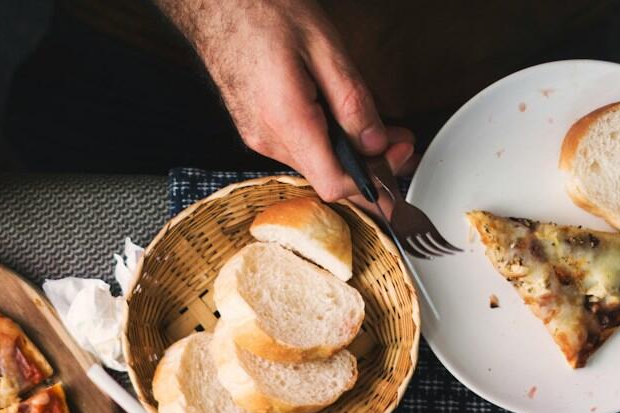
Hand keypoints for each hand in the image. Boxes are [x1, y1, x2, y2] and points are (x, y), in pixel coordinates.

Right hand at [156, 0, 413, 206]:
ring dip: (347, 152)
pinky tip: (340, 120)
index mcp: (286, 120)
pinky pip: (299, 148)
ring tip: (377, 128)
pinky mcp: (256, 130)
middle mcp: (267, 138)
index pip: (333, 183)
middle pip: (327, 175)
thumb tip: (375, 144)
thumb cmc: (264, 12)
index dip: (370, 187)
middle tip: (401, 141)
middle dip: (367, 164)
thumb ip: (353, 101)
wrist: (217, 5)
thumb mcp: (324, 48)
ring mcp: (258, 137)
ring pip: (314, 163)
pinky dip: (325, 142)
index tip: (396, 180)